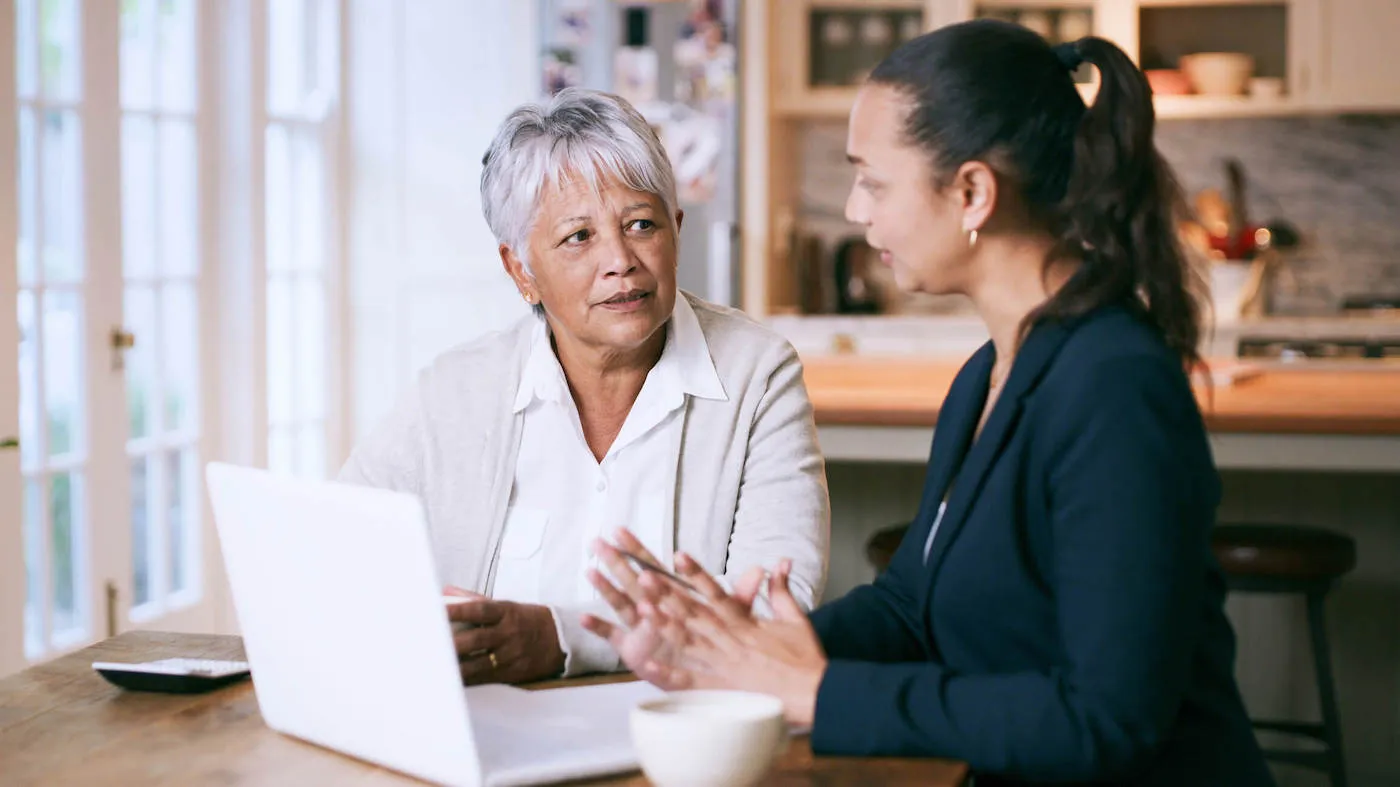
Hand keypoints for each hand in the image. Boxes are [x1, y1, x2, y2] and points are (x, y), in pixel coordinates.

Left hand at [444, 585, 565, 684]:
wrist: (562, 640)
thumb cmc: (528, 620)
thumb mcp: (507, 606)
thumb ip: (475, 599)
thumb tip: (446, 591)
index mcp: (505, 612)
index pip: (477, 609)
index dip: (456, 610)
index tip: (435, 610)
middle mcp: (507, 634)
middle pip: (474, 640)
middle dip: (450, 644)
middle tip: (427, 645)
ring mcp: (509, 656)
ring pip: (476, 663)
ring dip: (453, 666)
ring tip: (433, 666)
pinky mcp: (511, 674)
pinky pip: (484, 678)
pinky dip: (466, 679)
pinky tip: (450, 679)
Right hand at [580, 529, 764, 687]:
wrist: (708, 675)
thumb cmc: (716, 641)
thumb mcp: (732, 618)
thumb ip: (741, 595)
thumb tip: (762, 570)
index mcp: (671, 597)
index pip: (652, 567)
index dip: (637, 548)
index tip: (621, 529)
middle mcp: (651, 609)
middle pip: (631, 580)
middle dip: (615, 560)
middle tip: (597, 540)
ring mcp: (639, 628)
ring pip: (621, 604)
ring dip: (606, 589)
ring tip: (591, 571)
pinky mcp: (632, 650)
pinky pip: (614, 638)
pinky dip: (600, 629)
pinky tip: (583, 617)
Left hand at [637, 558, 827, 726]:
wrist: (815, 692)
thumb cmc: (805, 658)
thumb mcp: (795, 618)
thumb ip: (781, 590)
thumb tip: (781, 562)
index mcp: (745, 622)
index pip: (716, 592)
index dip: (696, 573)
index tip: (677, 556)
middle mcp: (730, 639)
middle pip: (694, 613)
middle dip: (668, 594)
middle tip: (643, 576)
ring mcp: (724, 664)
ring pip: (688, 641)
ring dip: (664, 625)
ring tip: (640, 609)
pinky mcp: (721, 688)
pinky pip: (690, 681)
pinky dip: (669, 674)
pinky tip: (647, 666)